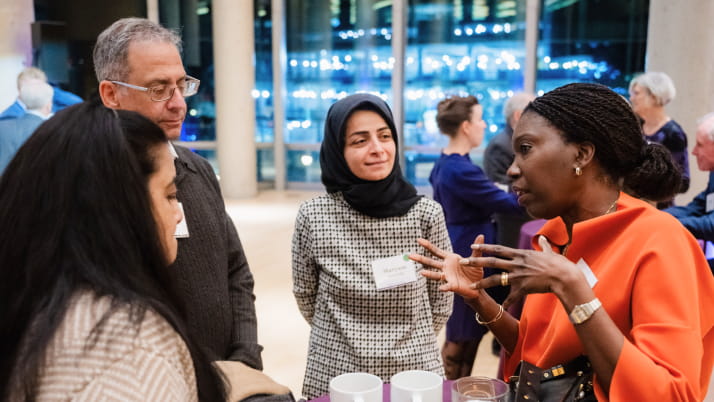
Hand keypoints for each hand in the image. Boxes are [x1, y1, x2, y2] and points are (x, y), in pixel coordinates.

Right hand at [409, 235, 484, 299]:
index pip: (436, 251)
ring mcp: (447, 276)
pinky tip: (441, 288)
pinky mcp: (453, 285)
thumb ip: (477, 249)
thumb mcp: (476, 259)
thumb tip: (481, 235)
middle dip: (420, 258)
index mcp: (449, 259)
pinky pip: (447, 286)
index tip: (418, 239)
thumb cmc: (474, 272)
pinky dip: (444, 286)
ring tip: (421, 272)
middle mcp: (446, 267)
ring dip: (428, 273)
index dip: (427, 245)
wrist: (477, 287)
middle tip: (410, 255)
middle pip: (431, 262)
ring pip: (435, 274)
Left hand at [466, 235, 581, 307]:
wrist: (564, 277)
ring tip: (470, 286)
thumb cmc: (559, 264)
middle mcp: (516, 263)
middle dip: (475, 262)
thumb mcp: (550, 252)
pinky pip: (511, 297)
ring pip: (496, 279)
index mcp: (521, 254)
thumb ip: (544, 246)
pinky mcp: (523, 288)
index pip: (498, 249)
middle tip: (462, 261)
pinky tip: (500, 308)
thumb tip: (544, 238)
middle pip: (492, 262)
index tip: (473, 246)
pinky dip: (506, 303)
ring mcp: (518, 276)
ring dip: (482, 283)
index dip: (484, 247)